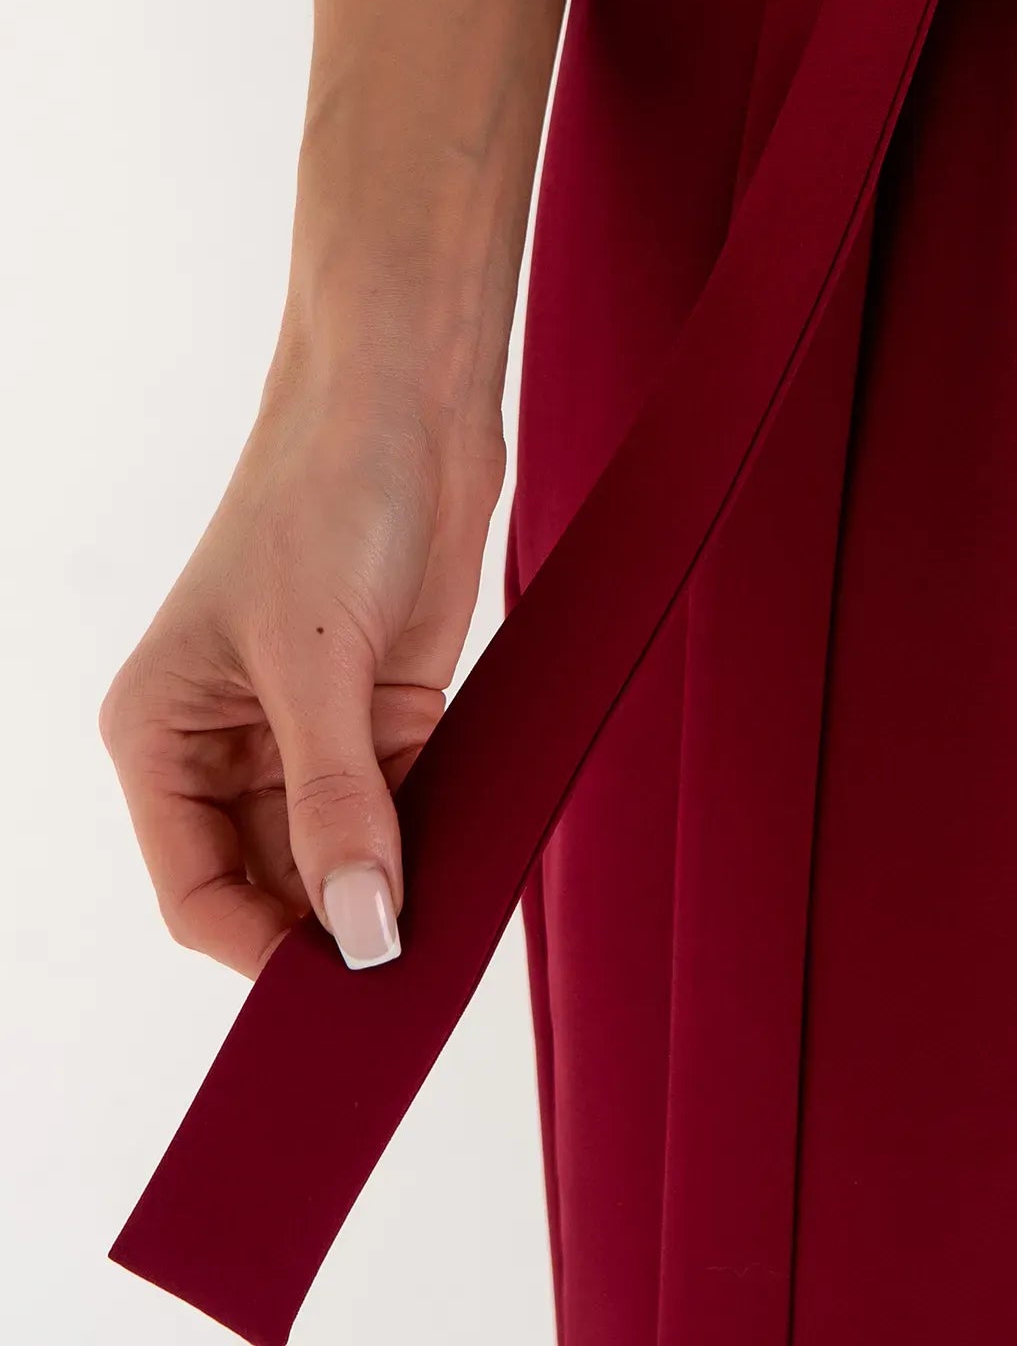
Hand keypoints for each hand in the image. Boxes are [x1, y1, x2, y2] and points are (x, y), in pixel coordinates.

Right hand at [100, 363, 506, 977]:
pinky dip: (432, 848)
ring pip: (343, 861)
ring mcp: (310, 738)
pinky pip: (405, 815)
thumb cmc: (324, 501)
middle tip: (404, 983)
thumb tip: (359, 929)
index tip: (338, 1000)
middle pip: (270, 891)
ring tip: (444, 935)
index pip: (196, 894)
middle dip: (331, 933)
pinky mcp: (387, 718)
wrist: (408, 404)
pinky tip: (470, 874)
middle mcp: (224, 749)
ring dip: (389, 894)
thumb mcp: (316, 660)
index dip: (262, 955)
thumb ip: (335, 803)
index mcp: (158, 736)